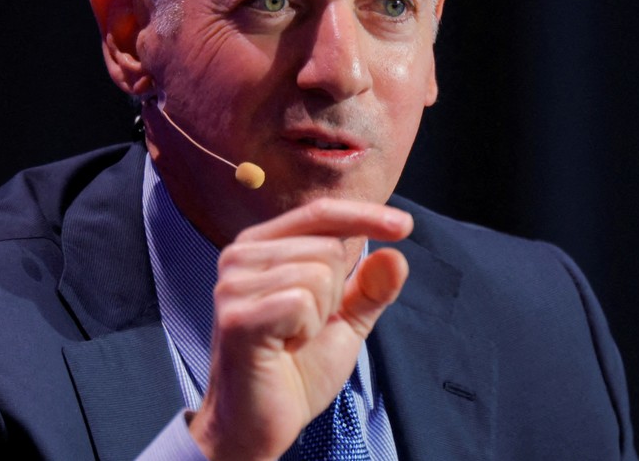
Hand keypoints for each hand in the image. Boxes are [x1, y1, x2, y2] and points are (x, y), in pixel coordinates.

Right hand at [187, 198, 410, 460]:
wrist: (259, 424)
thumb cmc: (295, 370)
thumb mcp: (345, 322)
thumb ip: (370, 288)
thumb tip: (395, 254)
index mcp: (263, 246)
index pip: (321, 213)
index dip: (365, 215)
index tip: (405, 226)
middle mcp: (241, 256)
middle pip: (328, 246)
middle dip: (335, 293)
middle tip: (306, 327)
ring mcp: (234, 284)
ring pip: (319, 273)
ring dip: (320, 315)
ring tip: (292, 338)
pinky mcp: (237, 316)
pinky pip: (303, 302)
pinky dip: (306, 330)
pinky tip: (285, 347)